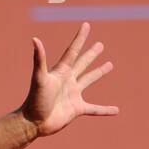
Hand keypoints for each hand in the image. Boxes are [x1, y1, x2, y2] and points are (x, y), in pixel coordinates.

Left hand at [21, 22, 118, 136]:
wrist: (33, 123)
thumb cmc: (35, 100)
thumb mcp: (39, 78)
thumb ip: (39, 59)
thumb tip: (34, 39)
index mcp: (61, 71)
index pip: (73, 51)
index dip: (80, 38)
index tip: (86, 25)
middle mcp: (68, 81)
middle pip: (82, 63)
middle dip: (91, 54)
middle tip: (100, 45)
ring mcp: (73, 94)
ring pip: (89, 80)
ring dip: (99, 72)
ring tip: (109, 65)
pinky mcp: (77, 109)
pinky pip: (94, 109)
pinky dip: (104, 110)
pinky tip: (115, 110)